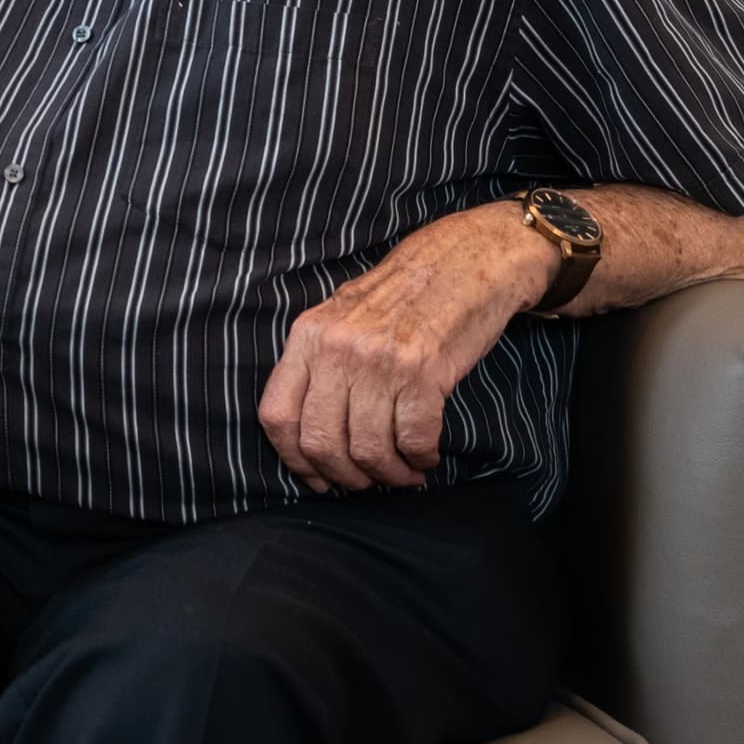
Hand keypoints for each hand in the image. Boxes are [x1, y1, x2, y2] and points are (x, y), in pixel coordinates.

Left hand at [257, 203, 561, 491]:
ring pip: (367, 448)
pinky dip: (420, 459)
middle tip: (367, 482)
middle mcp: (337, 348)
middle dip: (344, 476)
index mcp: (308, 336)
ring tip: (403, 473)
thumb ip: (318, 362)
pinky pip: (413, 438)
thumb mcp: (341, 315)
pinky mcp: (425, 370)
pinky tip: (426, 457)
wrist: (465, 261)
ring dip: (388, 474)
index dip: (294, 459)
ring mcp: (380, 360)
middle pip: (321, 441)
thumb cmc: (402, 295)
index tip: (316, 478)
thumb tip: (306, 432)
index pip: (277, 415)